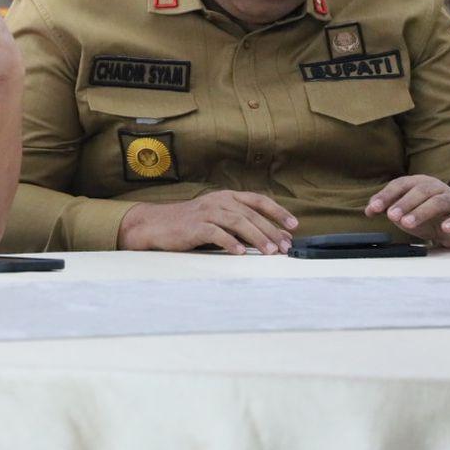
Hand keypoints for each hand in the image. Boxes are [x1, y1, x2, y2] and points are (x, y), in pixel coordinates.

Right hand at [119, 191, 297, 254]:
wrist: (156, 224)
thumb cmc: (189, 223)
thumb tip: (270, 238)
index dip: (277, 212)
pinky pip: (216, 233)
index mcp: (226, 196)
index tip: (293, 226)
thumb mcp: (216, 217)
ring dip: (256, 237)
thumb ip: (239, 223)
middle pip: (251, 214)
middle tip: (284, 247)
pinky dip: (230, 243)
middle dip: (271, 231)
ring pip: (237, 222)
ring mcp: (206, 212)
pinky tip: (241, 253)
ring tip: (269, 252)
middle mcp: (218, 200)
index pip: (258, 200)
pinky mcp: (195, 226)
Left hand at [366, 175, 449, 249]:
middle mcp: (435, 188)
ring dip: (421, 212)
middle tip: (392, 216)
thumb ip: (388, 209)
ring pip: (438, 202)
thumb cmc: (429, 215)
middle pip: (419, 191)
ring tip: (407, 223)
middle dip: (403, 203)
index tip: (374, 208)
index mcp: (419, 183)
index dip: (386, 195)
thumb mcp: (406, 211)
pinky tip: (445, 228)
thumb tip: (370, 210)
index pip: (400, 184)